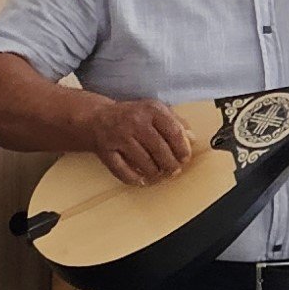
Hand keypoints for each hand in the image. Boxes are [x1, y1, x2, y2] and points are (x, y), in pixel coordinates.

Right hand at [85, 97, 202, 187]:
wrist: (96, 118)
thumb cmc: (131, 116)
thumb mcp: (155, 111)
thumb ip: (176, 122)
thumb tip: (192, 139)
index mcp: (150, 110)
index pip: (173, 131)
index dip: (182, 149)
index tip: (185, 158)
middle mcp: (134, 122)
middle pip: (160, 149)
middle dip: (170, 164)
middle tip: (174, 170)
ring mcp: (119, 137)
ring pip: (143, 162)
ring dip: (155, 173)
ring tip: (159, 174)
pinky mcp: (106, 151)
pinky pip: (122, 171)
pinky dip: (134, 179)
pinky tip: (141, 180)